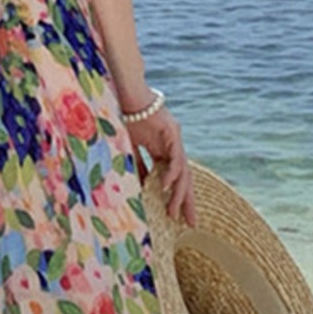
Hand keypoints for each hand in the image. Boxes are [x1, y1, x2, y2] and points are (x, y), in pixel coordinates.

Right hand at [125, 105, 195, 226]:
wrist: (124, 91)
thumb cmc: (122, 115)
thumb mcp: (127, 147)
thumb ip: (134, 165)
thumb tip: (136, 187)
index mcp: (161, 149)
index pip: (172, 178)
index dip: (175, 197)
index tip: (176, 217)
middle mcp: (172, 145)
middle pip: (183, 178)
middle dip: (186, 201)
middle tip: (190, 223)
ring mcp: (174, 138)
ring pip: (182, 171)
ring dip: (179, 193)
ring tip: (176, 211)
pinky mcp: (171, 131)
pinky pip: (175, 156)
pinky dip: (171, 172)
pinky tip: (167, 186)